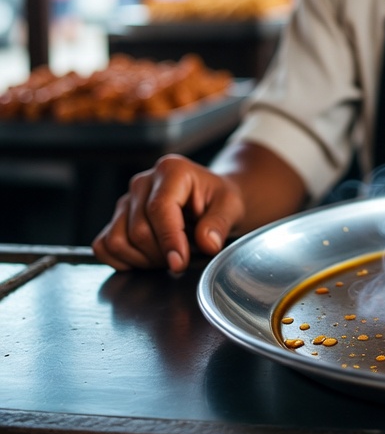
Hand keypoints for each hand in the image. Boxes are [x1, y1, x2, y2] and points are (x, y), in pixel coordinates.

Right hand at [92, 154, 243, 271]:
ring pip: (117, 240)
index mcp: (172, 170)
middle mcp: (144, 181)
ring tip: (168, 255)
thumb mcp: (231, 207)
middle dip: (161, 254)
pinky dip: (122, 260)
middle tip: (183, 257)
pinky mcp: (116, 218)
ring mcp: (126, 199)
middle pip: (138, 230)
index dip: (168, 240)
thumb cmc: (219, 200)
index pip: (159, 209)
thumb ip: (219, 223)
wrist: (209, 200)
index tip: (180, 263)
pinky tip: (147, 258)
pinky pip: (103, 246)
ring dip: (142, 259)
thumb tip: (208, 243)